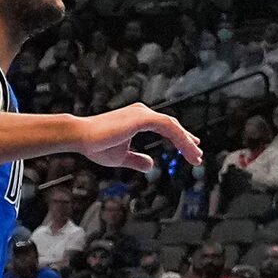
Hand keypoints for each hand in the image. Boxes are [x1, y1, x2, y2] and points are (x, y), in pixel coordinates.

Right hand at [74, 103, 201, 172]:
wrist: (80, 137)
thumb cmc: (96, 145)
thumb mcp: (121, 157)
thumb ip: (137, 160)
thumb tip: (150, 165)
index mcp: (138, 119)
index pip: (166, 127)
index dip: (180, 138)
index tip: (192, 148)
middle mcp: (142, 112)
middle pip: (172, 126)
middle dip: (186, 141)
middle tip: (197, 156)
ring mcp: (142, 113)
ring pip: (173, 127)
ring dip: (186, 142)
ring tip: (196, 157)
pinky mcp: (142, 117)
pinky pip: (168, 127)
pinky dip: (180, 138)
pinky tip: (187, 149)